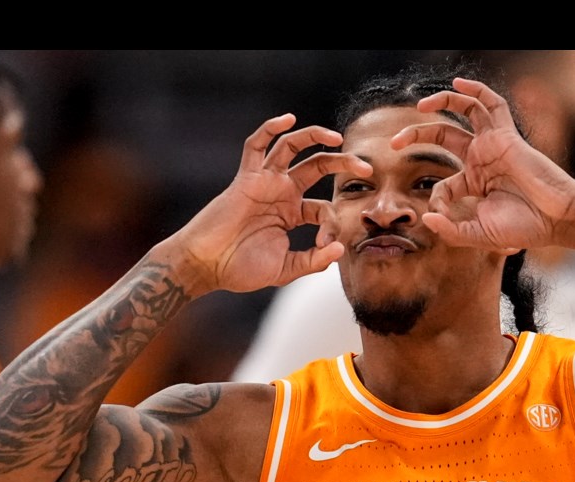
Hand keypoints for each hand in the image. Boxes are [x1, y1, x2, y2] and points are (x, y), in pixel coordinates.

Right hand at [172, 114, 371, 294]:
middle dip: (344, 164)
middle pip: (319, 167)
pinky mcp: (246, 178)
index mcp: (292, 213)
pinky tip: (288, 119)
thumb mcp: (286, 269)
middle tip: (367, 169)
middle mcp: (282, 193)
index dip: (333, 224)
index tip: (327, 244)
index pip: (324, 209)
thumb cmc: (240, 269)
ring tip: (338, 138)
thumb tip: (339, 248)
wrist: (206, 266)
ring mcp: (265, 182)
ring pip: (292, 147)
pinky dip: (269, 129)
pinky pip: (256, 145)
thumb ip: (313, 260)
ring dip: (315, 137)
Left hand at [390, 78, 574, 252]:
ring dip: (441, 103)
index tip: (437, 214)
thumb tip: (426, 219)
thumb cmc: (525, 228)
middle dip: (416, 135)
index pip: (443, 185)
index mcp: (474, 184)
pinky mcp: (506, 136)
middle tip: (394, 143)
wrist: (557, 219)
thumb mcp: (480, 235)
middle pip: (442, 136)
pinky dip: (476, 90)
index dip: (434, 199)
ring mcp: (493, 145)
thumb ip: (452, 231)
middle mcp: (481, 160)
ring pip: (464, 111)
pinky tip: (457, 84)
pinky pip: (491, 104)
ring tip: (419, 107)